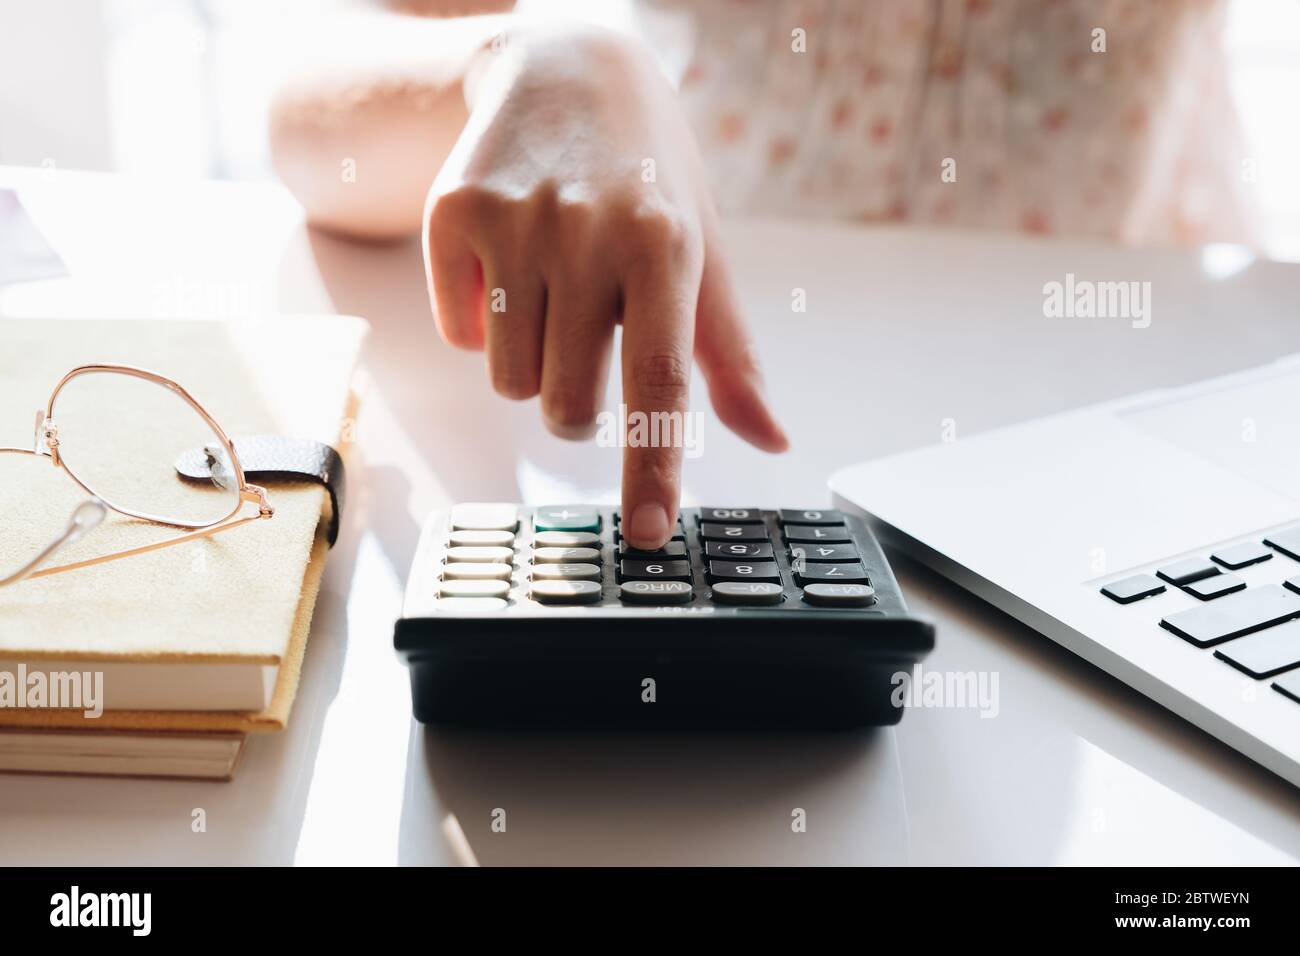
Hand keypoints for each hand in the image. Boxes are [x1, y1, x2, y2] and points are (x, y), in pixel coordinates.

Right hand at [424, 22, 787, 548]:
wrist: (564, 69)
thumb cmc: (648, 179)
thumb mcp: (702, 251)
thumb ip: (730, 355)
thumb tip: (770, 440)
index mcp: (664, 246)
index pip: (659, 383)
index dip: (653, 467)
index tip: (648, 533)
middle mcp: (586, 232)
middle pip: (569, 404)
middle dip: (580, 404)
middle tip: (591, 344)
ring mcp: (513, 221)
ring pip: (509, 380)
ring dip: (533, 367)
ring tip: (553, 301)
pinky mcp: (454, 212)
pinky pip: (459, 335)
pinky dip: (482, 327)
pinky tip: (507, 273)